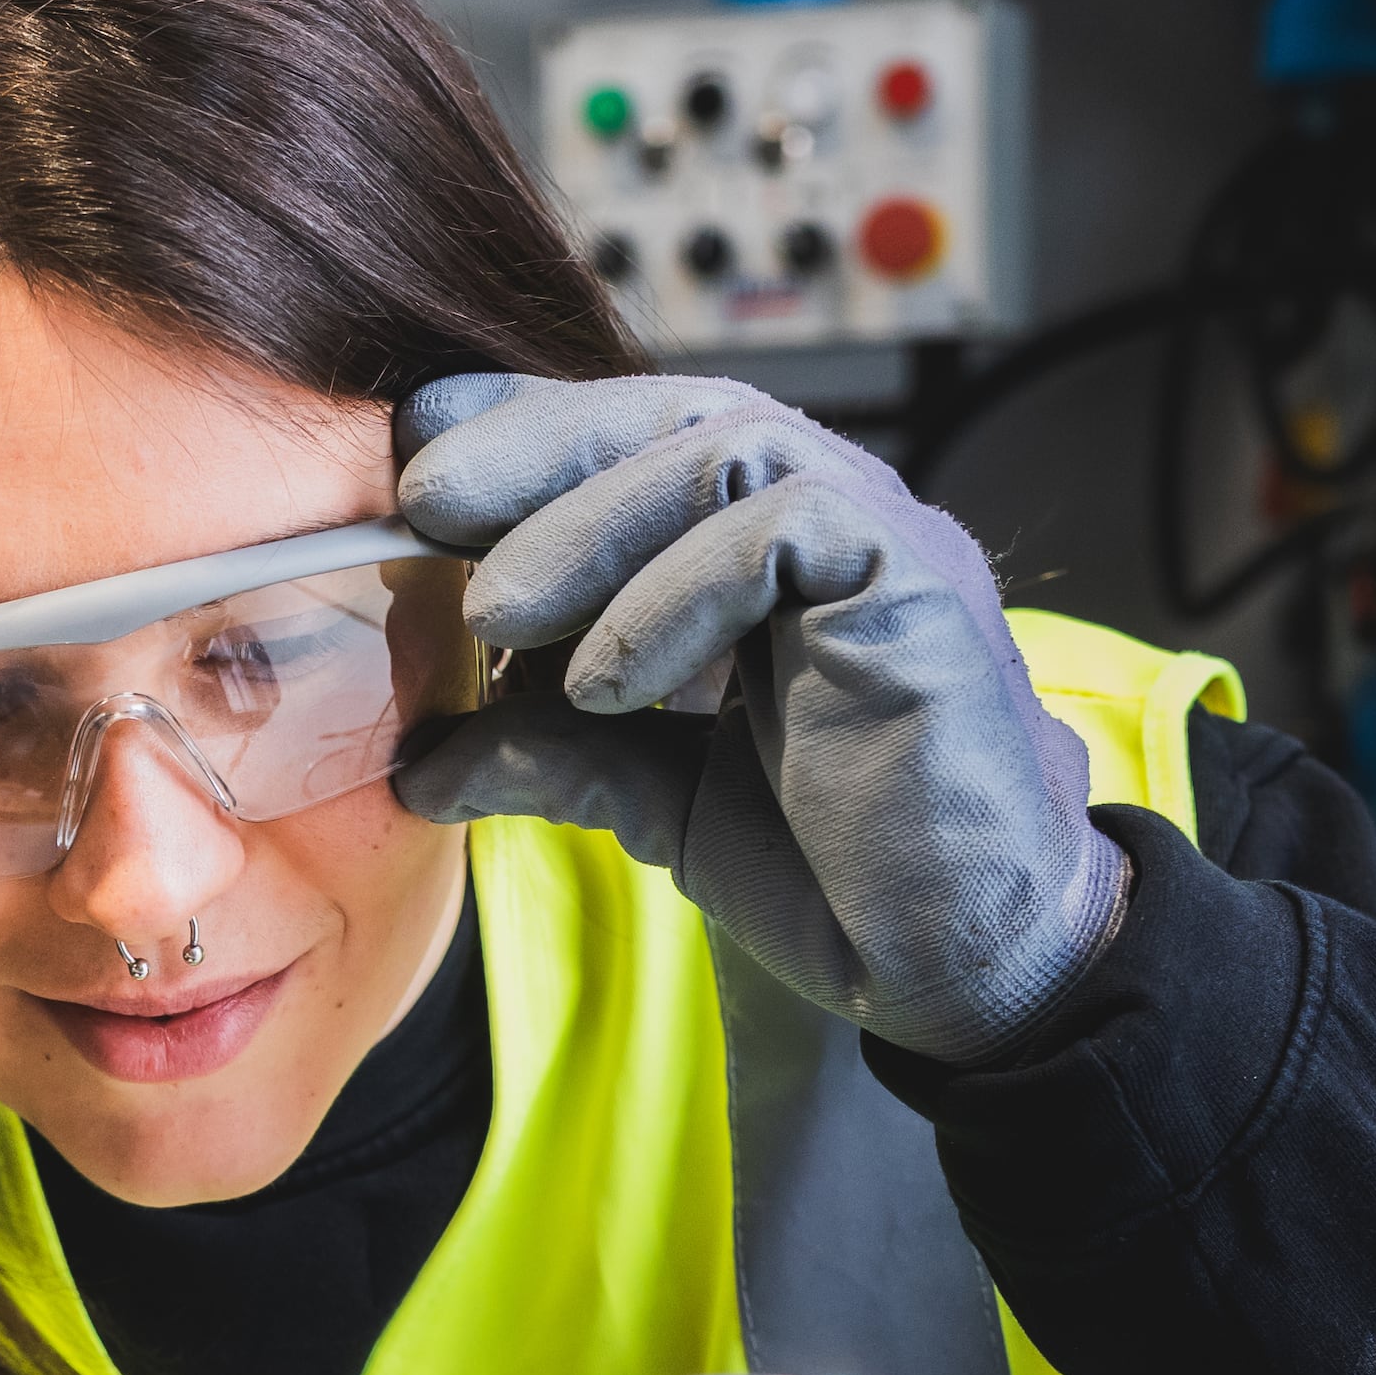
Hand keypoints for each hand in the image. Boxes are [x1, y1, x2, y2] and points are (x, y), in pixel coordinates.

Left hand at [387, 371, 1124, 1062]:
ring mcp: (885, 537)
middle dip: (536, 445)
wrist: (961, 963)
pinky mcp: (918, 579)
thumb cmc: (836, 873)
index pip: (642, 437)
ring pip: (722, 446)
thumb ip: (548, 751)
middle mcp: (833, 518)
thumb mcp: (656, 793)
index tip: (414, 469)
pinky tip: (602, 683)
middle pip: (675, 411)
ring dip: (586, 522)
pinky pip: (781, 527)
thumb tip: (416, 762)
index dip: (527, 429)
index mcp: (770, 547)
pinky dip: (670, 596)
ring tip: (494, 615)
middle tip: (422, 504)